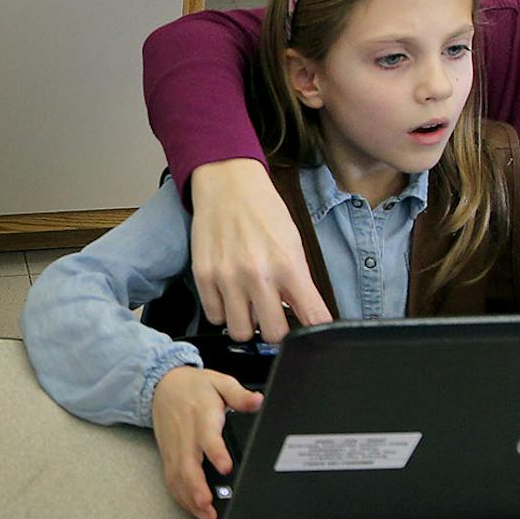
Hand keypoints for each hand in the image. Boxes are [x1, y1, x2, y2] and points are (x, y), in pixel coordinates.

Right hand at [150, 366, 260, 518]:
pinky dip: (182, 498)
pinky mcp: (169, 457)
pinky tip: (195, 510)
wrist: (164, 385)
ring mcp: (175, 448)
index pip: (207, 437)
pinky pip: (172, 481)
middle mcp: (186, 435)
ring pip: (178, 477)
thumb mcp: (220, 382)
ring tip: (206, 516)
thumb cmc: (194, 387)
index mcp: (201, 416)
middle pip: (187, 464)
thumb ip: (239, 394)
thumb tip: (257, 401)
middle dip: (197, 487)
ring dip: (190, 499)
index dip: (215, 453)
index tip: (225, 467)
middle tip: (209, 505)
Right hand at [188, 159, 331, 342]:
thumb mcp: (293, 242)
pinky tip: (229, 295)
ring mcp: (227, 278)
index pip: (312, 317)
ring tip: (249, 307)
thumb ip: (299, 280)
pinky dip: (223, 311)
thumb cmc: (264, 211)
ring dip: (247, 324)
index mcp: (288, 265)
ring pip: (241, 332)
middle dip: (276, 329)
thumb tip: (305, 315)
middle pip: (273, 334)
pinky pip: (215, 316)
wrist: (228, 184)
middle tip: (274, 316)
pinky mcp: (203, 276)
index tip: (314, 333)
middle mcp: (257, 275)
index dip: (316, 330)